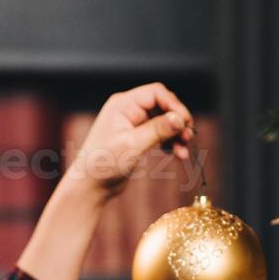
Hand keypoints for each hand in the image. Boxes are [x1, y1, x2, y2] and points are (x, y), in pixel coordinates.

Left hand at [62, 82, 196, 200]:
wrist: (90, 186)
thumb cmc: (103, 164)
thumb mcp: (132, 145)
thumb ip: (157, 130)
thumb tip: (179, 118)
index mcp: (123, 104)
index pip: (156, 93)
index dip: (174, 105)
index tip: (185, 123)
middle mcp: (128, 110)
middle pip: (163, 105)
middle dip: (178, 121)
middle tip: (188, 138)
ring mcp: (133, 123)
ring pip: (164, 121)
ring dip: (177, 134)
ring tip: (184, 150)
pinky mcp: (137, 137)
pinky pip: (159, 133)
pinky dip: (170, 142)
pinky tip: (177, 154)